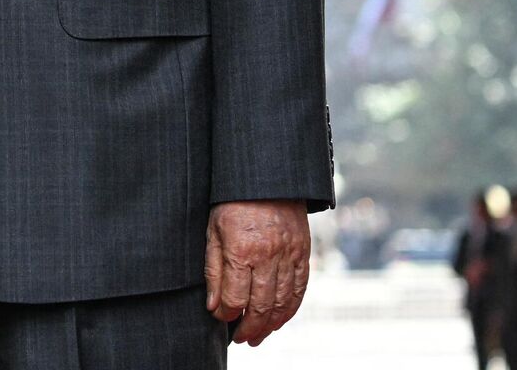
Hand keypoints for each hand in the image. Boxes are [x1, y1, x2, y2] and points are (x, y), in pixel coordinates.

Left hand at [204, 199, 310, 345]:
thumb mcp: (213, 231)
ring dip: (271, 324)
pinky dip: (290, 308)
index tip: (222, 319)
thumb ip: (213, 270)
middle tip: (242, 338)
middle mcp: (268, 255)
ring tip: (259, 335)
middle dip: (250, 327)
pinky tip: (279, 319)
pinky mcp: (303, 253)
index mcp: (241, 249)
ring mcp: (289, 255)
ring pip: (283, 302)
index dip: (227, 314)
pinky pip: (299, 288)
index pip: (235, 297)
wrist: (266, 178)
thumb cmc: (233, 202)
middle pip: (261, 305)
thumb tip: (214, 306)